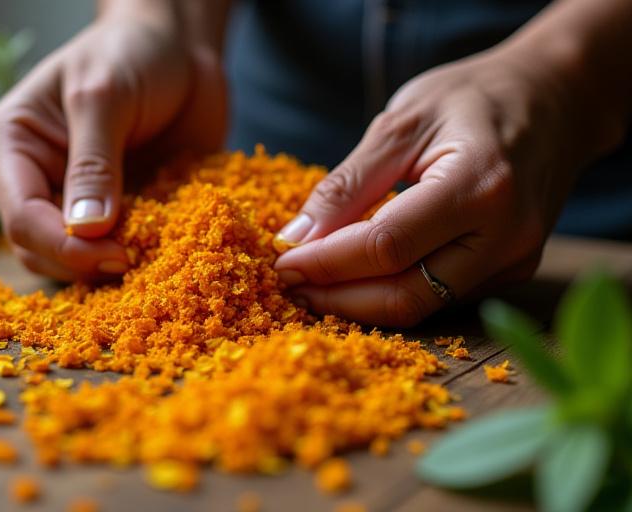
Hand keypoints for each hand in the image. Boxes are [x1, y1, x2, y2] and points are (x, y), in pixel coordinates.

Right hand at [0, 13, 225, 280]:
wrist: (181, 48)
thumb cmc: (132, 52)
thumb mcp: (105, 95)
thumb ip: (94, 163)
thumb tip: (86, 231)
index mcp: (16, 145)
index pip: (21, 217)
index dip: (62, 247)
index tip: (115, 255)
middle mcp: (41, 179)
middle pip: (40, 250)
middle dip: (82, 264)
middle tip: (134, 260)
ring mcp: (81, 199)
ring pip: (77, 261)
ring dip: (110, 269)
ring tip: (151, 256)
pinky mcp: (121, 209)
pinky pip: (122, 250)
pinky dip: (142, 257)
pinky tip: (167, 250)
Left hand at [274, 48, 607, 326]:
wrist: (556, 100)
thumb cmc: (475, 98)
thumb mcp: (403, 121)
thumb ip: (349, 183)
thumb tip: (296, 236)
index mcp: (480, 185)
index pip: (386, 246)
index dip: (326, 262)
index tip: (280, 262)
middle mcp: (507, 235)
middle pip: (406, 293)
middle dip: (337, 297)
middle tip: (289, 286)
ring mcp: (515, 259)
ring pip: (423, 305)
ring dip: (360, 303)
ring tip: (314, 286)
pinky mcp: (512, 270)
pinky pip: (441, 295)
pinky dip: (392, 291)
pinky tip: (357, 278)